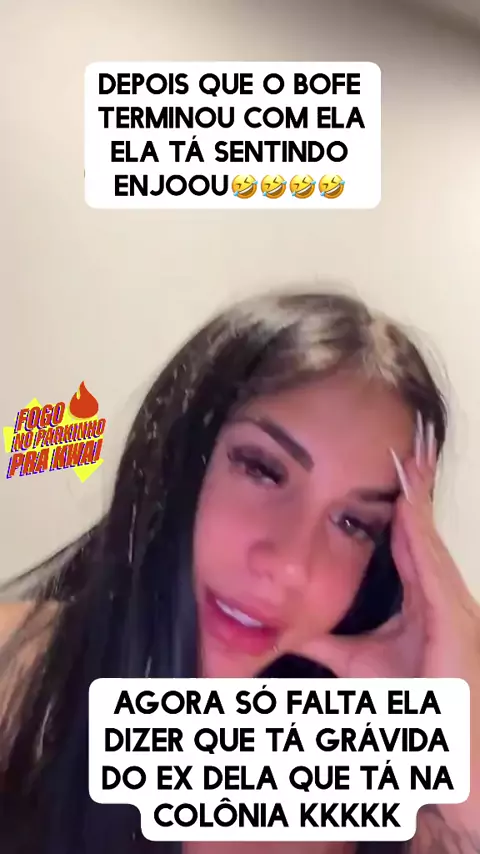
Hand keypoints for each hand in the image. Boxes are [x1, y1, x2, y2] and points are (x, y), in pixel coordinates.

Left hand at [281, 414, 479, 844]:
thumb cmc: (417, 704)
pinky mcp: (455, 617)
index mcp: (424, 598)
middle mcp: (441, 592)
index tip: (391, 466)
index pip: (408, 538)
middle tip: (409, 442)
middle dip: (416, 485)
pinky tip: (408, 503)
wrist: (451, 748)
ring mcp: (453, 602)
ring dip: (419, 496)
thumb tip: (294, 629)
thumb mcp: (359, 664)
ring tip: (410, 457)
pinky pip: (434, 564)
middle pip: (422, 528)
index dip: (401, 502)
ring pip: (429, 538)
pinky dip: (422, 531)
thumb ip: (330, 643)